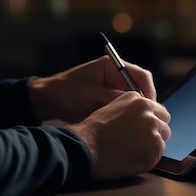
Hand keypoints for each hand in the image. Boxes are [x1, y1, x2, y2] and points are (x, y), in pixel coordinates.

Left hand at [28, 55, 170, 180]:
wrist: (46, 101)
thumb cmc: (65, 91)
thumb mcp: (91, 92)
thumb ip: (113, 96)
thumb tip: (136, 102)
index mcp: (112, 67)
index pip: (141, 76)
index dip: (148, 91)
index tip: (148, 107)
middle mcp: (115, 77)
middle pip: (140, 89)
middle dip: (144, 105)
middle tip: (146, 120)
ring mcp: (111, 90)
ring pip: (133, 102)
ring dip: (135, 112)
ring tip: (137, 125)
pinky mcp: (107, 102)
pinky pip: (123, 109)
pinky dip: (125, 117)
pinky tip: (126, 128)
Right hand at [67, 91, 170, 180]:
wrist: (85, 147)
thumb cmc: (92, 131)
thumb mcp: (111, 108)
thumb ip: (130, 109)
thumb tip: (142, 118)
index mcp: (139, 101)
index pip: (159, 111)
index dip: (151, 122)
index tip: (142, 130)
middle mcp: (149, 113)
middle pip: (164, 124)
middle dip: (155, 133)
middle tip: (138, 142)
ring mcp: (153, 132)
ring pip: (162, 140)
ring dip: (151, 146)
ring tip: (131, 151)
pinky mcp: (154, 150)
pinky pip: (157, 156)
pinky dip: (147, 159)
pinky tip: (131, 158)